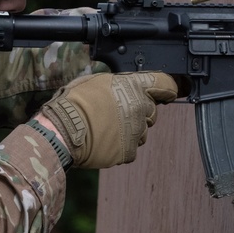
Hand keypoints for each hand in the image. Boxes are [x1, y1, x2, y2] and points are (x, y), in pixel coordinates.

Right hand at [37, 72, 178, 168]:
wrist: (62, 131)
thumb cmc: (74, 103)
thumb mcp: (96, 81)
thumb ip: (120, 84)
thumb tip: (127, 87)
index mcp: (133, 87)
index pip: (164, 83)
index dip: (169, 87)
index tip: (171, 91)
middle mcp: (139, 108)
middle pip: (151, 110)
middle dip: (139, 111)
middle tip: (116, 112)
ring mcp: (136, 132)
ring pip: (141, 131)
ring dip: (130, 130)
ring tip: (106, 127)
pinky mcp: (129, 151)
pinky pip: (131, 148)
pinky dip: (121, 146)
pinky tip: (104, 140)